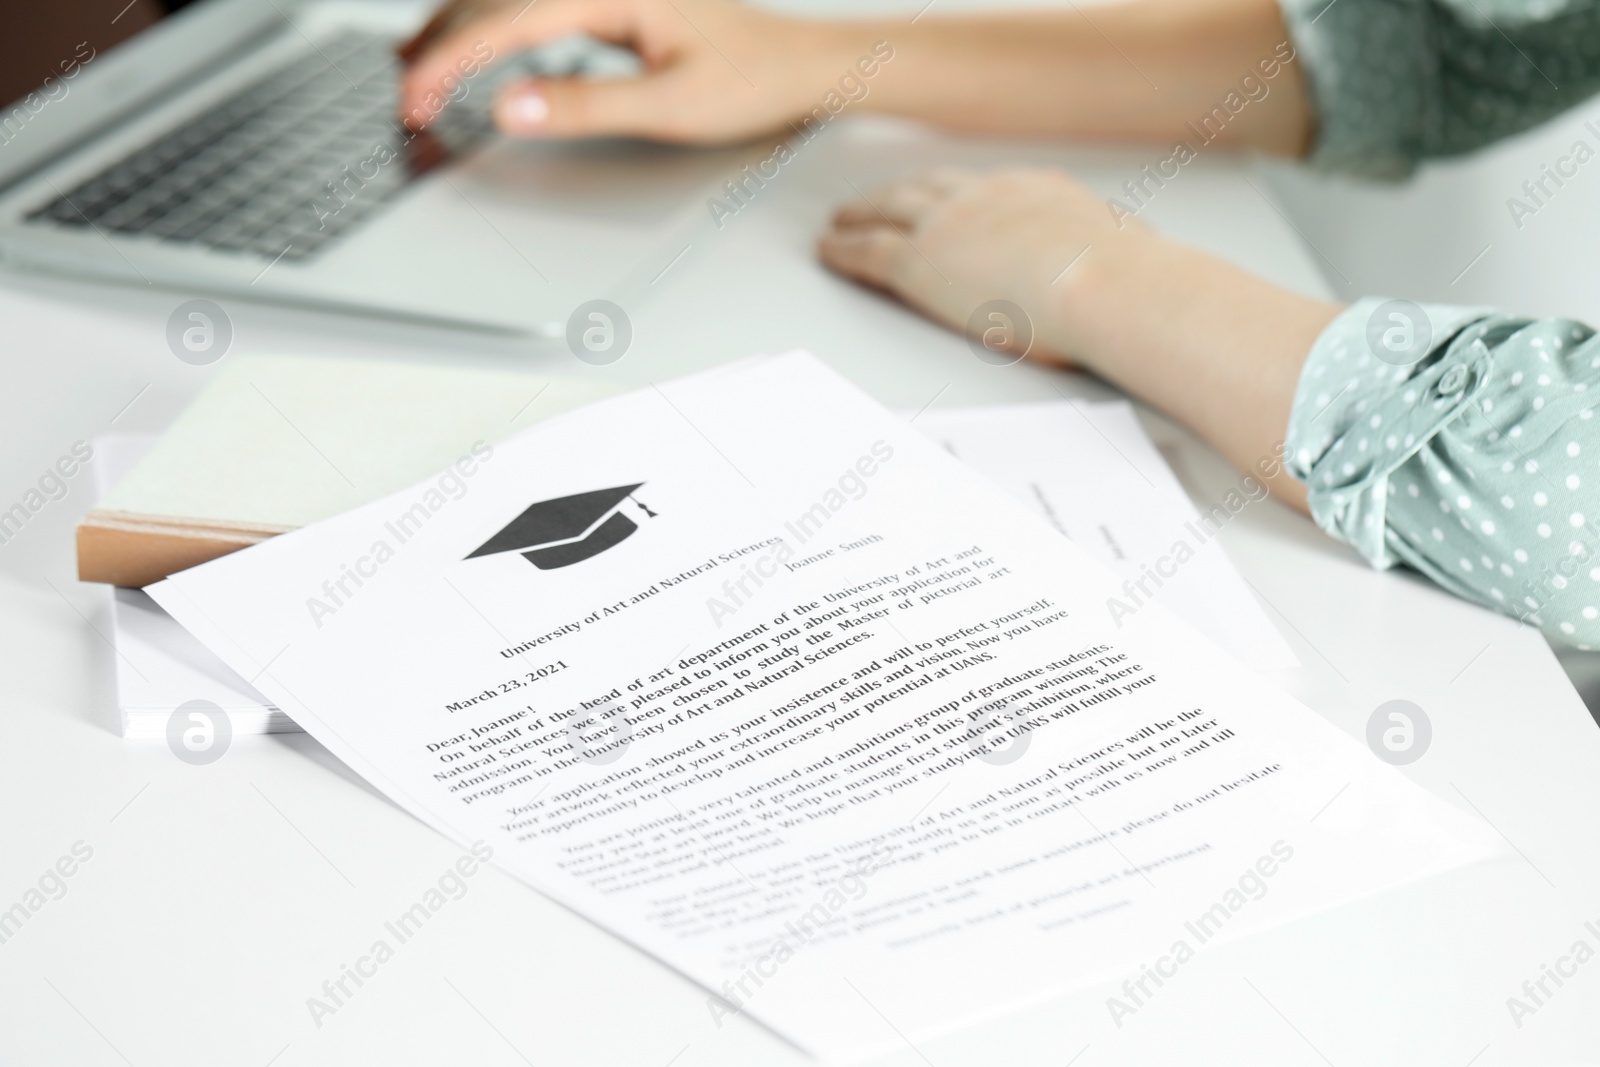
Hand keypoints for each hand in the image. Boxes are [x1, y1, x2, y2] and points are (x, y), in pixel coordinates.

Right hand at [400, 0, 848, 141]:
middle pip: (496, 1)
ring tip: (412, 71)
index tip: (417, 100)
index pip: (509, 21)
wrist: (800, 64)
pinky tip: (471, 48)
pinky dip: (492, 27)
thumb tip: (509, 107)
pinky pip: (532, 5)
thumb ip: (587, 105)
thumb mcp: (672, 107)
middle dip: (441, 49)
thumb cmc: (753, 81)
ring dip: (456, 32)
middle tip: (405, 103)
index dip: (453, 63)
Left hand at [820, 166, 1335, 513]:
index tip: (943, 202)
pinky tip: (830, 251)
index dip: (955, 197)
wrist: (1106, 285)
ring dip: (859, 215)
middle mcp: (988, 198)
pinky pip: (868, 250)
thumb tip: (1158, 295)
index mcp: (1040, 195)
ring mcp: (950, 225)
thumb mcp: (1130, 267)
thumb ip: (1125, 275)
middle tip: (871, 203)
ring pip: (887, 210)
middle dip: (897, 196)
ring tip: (839, 225)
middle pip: (928, 190)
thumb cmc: (1130, 288)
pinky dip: (844, 248)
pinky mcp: (921, 260)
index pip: (986, 192)